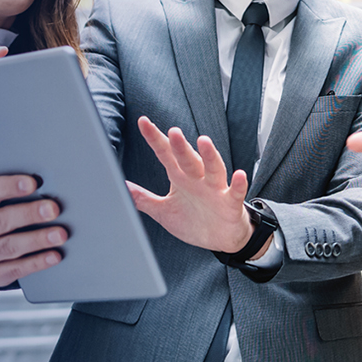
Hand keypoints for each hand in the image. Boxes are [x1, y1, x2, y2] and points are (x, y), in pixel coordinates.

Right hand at [0, 174, 64, 287]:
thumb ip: (7, 197)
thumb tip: (41, 188)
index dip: (9, 186)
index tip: (33, 183)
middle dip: (28, 214)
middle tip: (53, 209)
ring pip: (8, 246)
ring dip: (37, 239)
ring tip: (60, 234)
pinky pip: (15, 269)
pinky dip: (37, 262)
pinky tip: (54, 255)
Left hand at [123, 116, 254, 252]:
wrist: (220, 239)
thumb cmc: (193, 221)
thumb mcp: (163, 211)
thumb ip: (143, 198)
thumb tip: (122, 187)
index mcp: (180, 177)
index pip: (165, 154)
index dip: (155, 138)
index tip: (143, 122)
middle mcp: (197, 179)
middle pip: (188, 159)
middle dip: (180, 146)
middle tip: (173, 131)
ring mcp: (215, 190)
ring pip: (212, 169)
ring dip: (209, 156)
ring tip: (204, 141)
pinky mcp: (230, 203)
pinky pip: (235, 192)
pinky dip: (238, 184)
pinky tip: (239, 175)